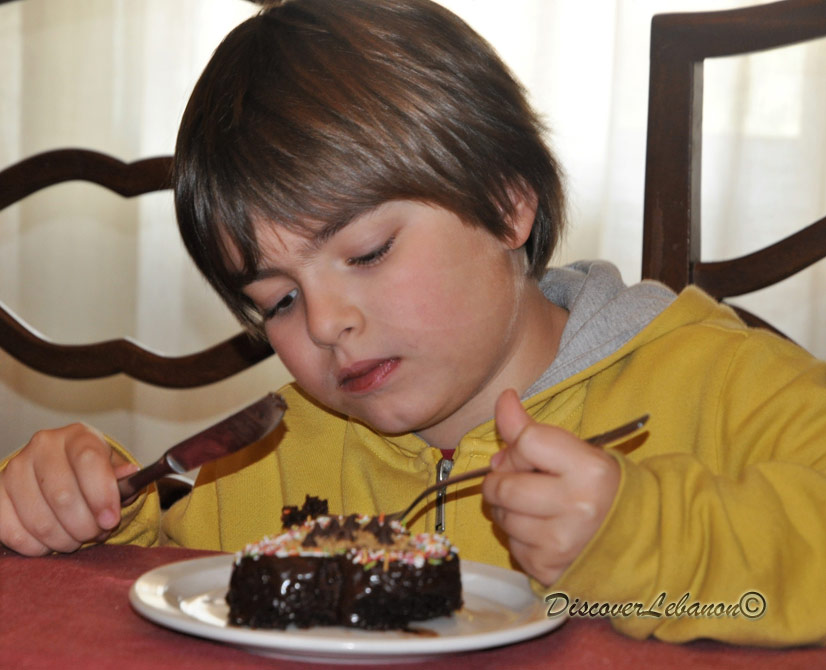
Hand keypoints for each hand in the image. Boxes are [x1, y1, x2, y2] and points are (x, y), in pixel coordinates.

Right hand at [0, 424, 136, 555]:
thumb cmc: (91, 473)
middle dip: (85, 526)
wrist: (59, 472)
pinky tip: (51, 542)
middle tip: (95, 534)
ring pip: (39, 520)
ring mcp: (15, 468)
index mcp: (77, 436)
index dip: (101, 495)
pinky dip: (36, 547)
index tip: (111, 520)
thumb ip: (123, 478)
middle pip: (63, 496)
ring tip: (76, 538)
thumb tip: (130, 474)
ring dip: (63, 540)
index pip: (89, 461)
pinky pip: (13, 532)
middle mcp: (43, 445)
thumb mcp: (113, 471)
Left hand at [481, 389, 620, 585]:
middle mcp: (578, 507)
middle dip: (499, 482)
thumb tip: (503, 398)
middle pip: (505, 486)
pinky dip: (518, 537)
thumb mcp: (574, 452)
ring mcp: (562, 542)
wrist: (636, 538)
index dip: (518, 448)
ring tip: (530, 507)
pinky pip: (511, 546)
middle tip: (515, 481)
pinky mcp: (549, 569)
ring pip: (503, 518)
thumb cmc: (597, 487)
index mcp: (589, 470)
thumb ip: (531, 428)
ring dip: (506, 510)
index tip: (527, 455)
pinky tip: (540, 532)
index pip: (526, 442)